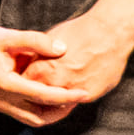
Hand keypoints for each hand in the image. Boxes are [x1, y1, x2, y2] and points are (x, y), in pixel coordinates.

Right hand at [0, 18, 82, 126]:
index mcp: (5, 83)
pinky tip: (44, 97)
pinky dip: (34, 110)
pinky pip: (18, 113)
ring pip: (28, 119)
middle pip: (38, 118)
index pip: (44, 96)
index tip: (85, 92)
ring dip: (47, 114)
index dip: (67, 96)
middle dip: (60, 112)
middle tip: (77, 100)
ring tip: (64, 101)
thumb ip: (35, 41)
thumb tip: (62, 49)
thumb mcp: (6, 36)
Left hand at [19, 6, 133, 106]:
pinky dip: (74, 96)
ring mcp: (74, 91)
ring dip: (56, 98)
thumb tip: (28, 66)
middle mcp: (56, 84)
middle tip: (40, 89)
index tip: (24, 84)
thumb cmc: (77, 32)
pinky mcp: (91, 94)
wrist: (109, 32)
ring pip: (59, 103)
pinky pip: (77, 100)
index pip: (24, 87)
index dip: (24, 85)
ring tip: (58, 88)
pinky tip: (74, 87)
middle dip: (38, 94)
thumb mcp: (48, 43)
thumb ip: (37, 59)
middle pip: (40, 98)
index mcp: (41, 70)